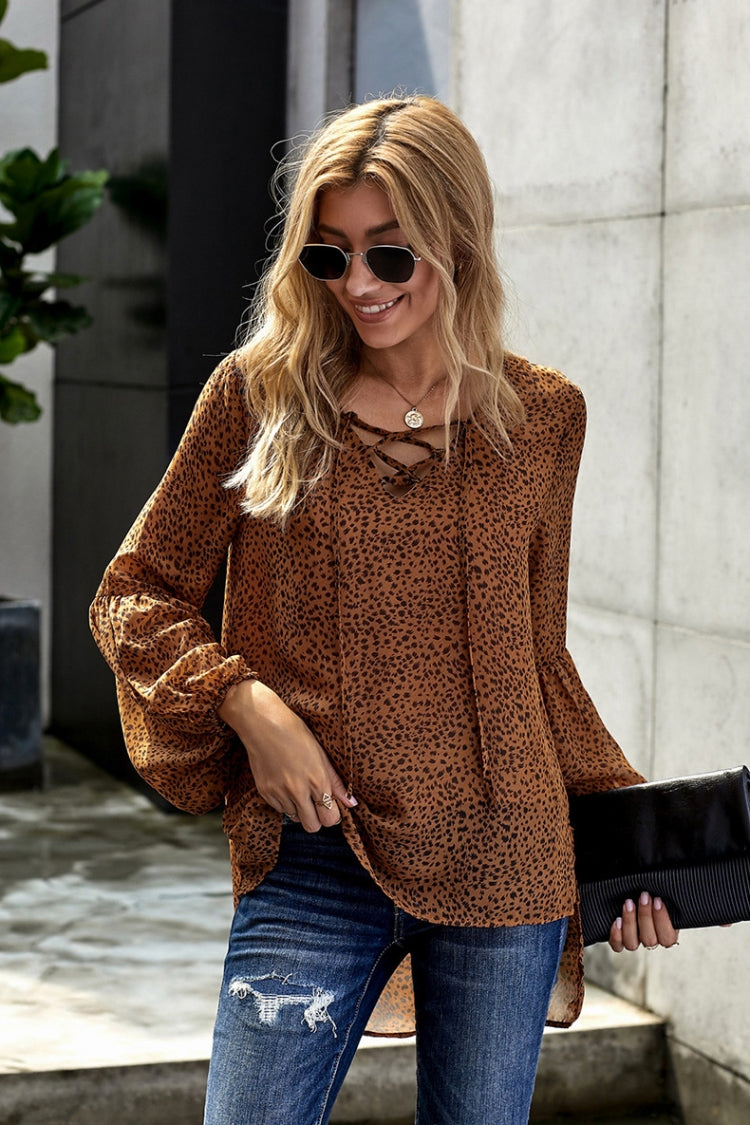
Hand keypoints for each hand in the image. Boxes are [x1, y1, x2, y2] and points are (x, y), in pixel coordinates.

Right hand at [218, 680, 356, 831]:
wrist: (262, 723)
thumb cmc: (295, 732)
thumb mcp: (321, 754)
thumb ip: (336, 782)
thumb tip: (352, 804)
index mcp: (317, 780)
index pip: (330, 818)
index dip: (332, 815)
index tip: (330, 807)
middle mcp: (298, 791)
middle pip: (312, 826)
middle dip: (317, 819)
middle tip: (315, 804)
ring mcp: (279, 793)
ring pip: (295, 818)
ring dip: (299, 809)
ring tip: (297, 787)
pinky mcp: (264, 792)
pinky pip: (279, 810)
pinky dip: (284, 802)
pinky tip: (284, 784)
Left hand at [609, 892, 679, 951]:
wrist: (634, 890)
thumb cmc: (651, 890)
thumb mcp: (664, 892)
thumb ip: (669, 897)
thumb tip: (669, 892)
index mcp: (666, 931)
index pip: (668, 938)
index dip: (662, 920)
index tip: (658, 900)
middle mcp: (650, 938)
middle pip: (649, 940)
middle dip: (645, 916)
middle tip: (643, 896)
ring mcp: (634, 939)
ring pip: (632, 944)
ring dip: (630, 923)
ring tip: (628, 903)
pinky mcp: (619, 939)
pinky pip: (617, 945)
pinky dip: (616, 936)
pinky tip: (617, 920)